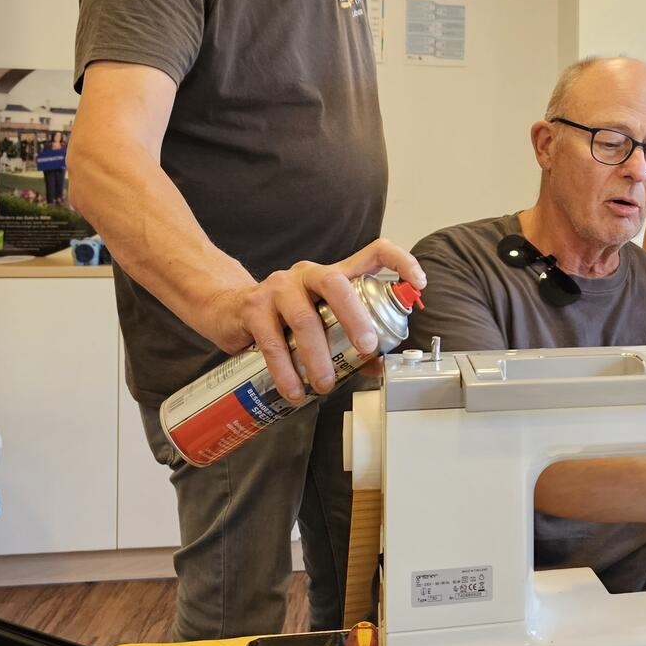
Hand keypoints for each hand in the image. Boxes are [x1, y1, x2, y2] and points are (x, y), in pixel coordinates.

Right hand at [208, 239, 424, 403]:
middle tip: (367, 348)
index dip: (400, 262)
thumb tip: (378, 365)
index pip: (373, 253)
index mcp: (333, 275)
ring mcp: (278, 287)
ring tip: (325, 385)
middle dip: (356, 317)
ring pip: (304, 318)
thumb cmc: (283, 318)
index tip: (419, 282)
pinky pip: (272, 342)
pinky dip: (286, 372)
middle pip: (337, 285)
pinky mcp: (253, 308)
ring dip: (318, 356)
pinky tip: (295, 391)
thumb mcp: (320, 325)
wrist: (226, 311)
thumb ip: (349, 342)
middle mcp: (307, 275)